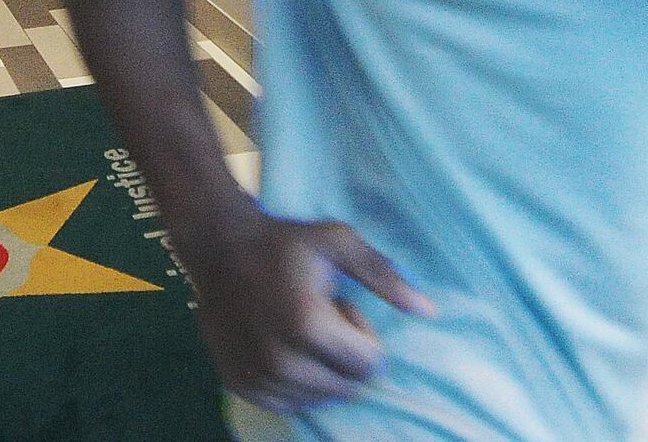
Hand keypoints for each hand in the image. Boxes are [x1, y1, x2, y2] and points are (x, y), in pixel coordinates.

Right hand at [183, 208, 435, 412]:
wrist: (219, 247)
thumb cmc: (284, 243)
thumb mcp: (338, 243)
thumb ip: (384, 275)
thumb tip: (428, 311)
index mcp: (307, 325)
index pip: (368, 364)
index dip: (362, 333)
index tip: (341, 306)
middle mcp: (280, 361)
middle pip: (345, 387)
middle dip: (343, 355)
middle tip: (320, 318)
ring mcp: (257, 377)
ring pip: (317, 400)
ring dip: (319, 370)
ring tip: (300, 330)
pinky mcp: (240, 386)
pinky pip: (287, 405)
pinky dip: (296, 384)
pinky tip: (283, 347)